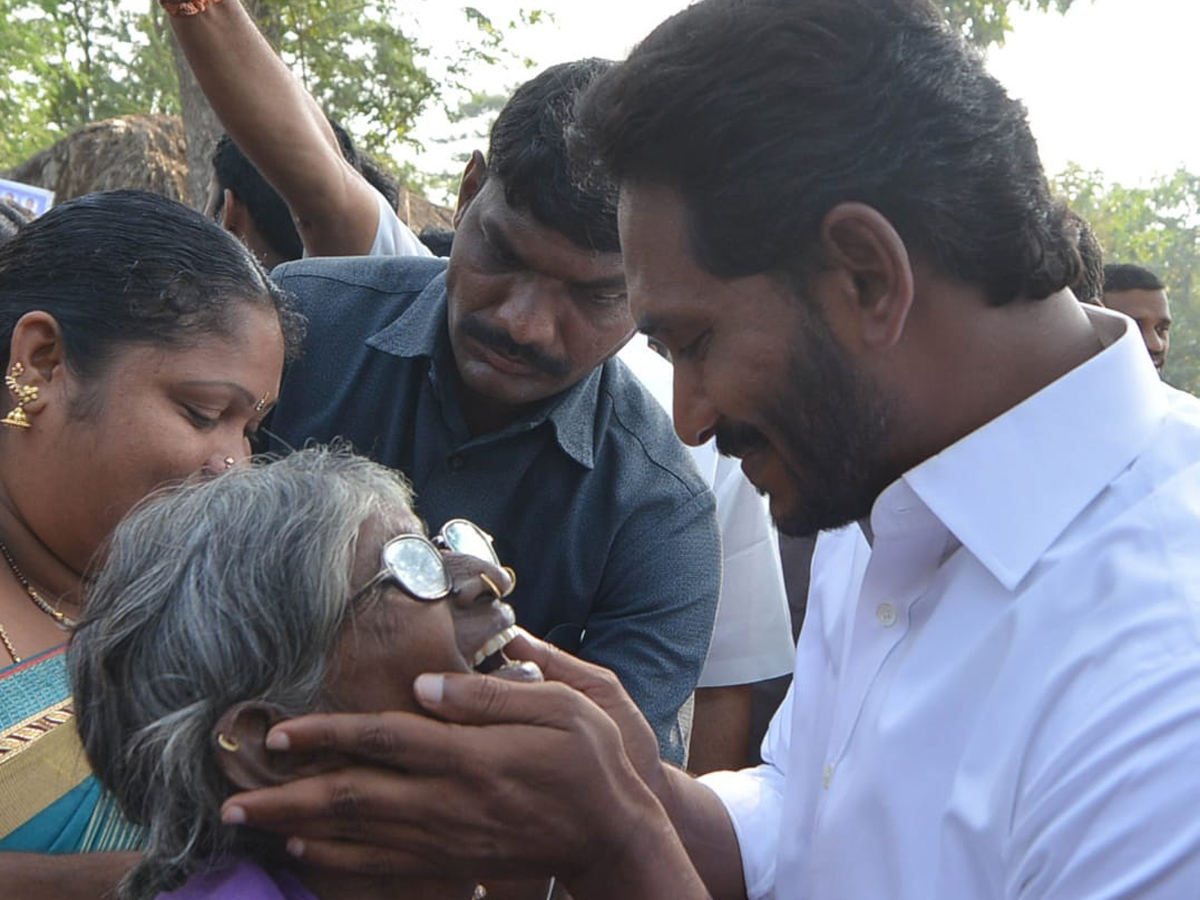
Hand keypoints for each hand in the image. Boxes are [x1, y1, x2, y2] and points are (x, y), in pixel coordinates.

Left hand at [221, 637, 670, 884]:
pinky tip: (308, 851)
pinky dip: (337, 860)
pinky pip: (382, 867)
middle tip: (231, 800)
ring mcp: (447, 838)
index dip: (328, 736)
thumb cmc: (591, 762)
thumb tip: (423, 686)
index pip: (384, 740)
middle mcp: (448, 801)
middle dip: (286, 797)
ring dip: (299, 829)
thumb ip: (487, 698)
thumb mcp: (562, 708)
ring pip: (357, 837)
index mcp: (470, 756)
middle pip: (352, 799)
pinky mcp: (452, 862)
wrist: (611, 836)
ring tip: (253, 823)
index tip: (281, 735)